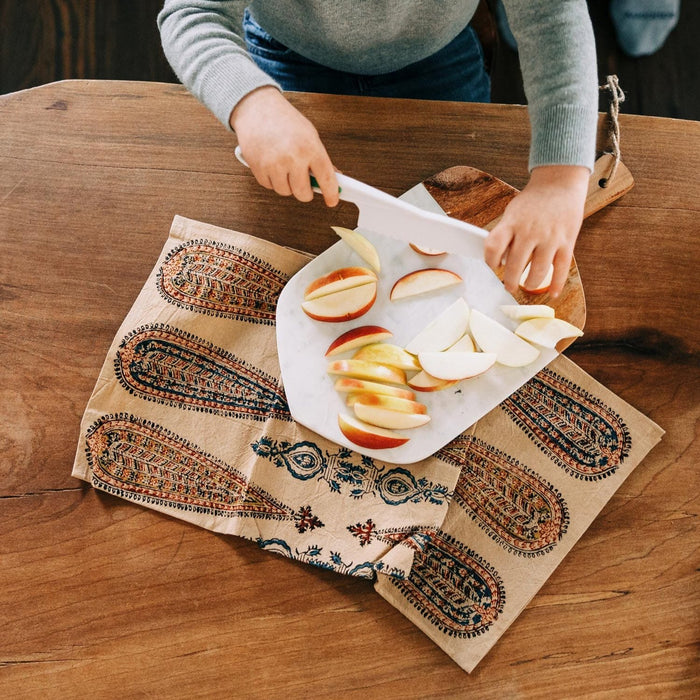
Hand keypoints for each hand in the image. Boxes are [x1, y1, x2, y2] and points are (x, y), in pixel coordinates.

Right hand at [230, 86, 338, 206]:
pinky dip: (272, 180)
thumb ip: (319, 158)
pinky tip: (272, 164)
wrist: (257, 108)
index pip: (326, 178)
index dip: (331, 193)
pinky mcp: (258, 169)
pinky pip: (270, 186)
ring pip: (286, 192)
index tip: (332, 200)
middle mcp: (292, 157)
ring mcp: (274, 164)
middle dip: (305, 192)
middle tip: (304, 183)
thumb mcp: (309, 135)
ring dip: (287, 185)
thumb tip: (333, 176)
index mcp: (310, 147)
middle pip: (303, 194)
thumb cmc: (285, 121)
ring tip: (285, 167)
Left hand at [484, 165, 588, 297]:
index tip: (493, 266)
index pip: (493, 247)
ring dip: (530, 283)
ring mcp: (550, 238)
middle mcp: (530, 231)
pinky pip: (561, 268)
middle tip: (509, 285)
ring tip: (527, 285)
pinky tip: (552, 293)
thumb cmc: (533, 202)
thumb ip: (505, 235)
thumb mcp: (512, 213)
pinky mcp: (567, 242)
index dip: (489, 261)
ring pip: (539, 271)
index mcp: (513, 223)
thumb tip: (499, 261)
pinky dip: (556, 284)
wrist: (560, 183)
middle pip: (515, 265)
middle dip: (509, 281)